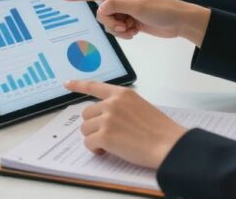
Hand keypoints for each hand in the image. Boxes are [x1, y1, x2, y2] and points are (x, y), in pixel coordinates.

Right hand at [61, 0, 209, 44]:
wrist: (178, 21)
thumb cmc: (163, 9)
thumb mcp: (138, 7)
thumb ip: (116, 6)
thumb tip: (100, 8)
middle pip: (100, 13)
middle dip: (109, 22)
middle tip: (124, 25)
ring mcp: (125, 11)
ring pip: (108, 24)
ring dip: (118, 30)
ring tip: (132, 28)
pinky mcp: (129, 21)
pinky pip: (117, 31)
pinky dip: (124, 34)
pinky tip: (135, 32)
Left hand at [64, 80, 185, 169]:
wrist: (168, 144)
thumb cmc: (159, 130)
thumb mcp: (140, 107)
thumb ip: (121, 107)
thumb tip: (104, 117)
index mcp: (122, 94)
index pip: (95, 86)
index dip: (78, 85)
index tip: (67, 83)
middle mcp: (112, 103)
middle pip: (86, 114)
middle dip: (93, 126)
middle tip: (106, 135)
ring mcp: (107, 119)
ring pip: (85, 129)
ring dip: (94, 138)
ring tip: (110, 144)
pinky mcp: (105, 135)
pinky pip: (88, 143)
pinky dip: (96, 150)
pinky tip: (108, 151)